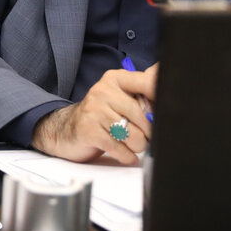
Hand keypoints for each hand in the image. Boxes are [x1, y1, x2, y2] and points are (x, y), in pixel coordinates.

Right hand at [31, 64, 157, 164]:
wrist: (66, 130)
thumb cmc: (101, 115)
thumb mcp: (120, 96)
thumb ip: (143, 89)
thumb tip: (165, 74)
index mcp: (115, 79)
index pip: (148, 83)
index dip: (161, 99)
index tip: (165, 111)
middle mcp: (103, 91)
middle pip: (144, 117)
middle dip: (148, 133)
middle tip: (142, 135)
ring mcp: (94, 111)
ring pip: (134, 136)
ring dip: (137, 146)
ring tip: (129, 143)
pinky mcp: (88, 131)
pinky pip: (121, 150)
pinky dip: (127, 156)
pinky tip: (124, 153)